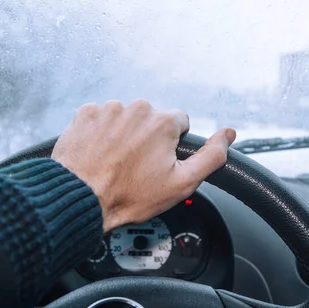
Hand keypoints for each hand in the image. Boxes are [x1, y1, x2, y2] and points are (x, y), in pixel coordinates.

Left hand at [51, 99, 235, 231]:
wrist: (80, 199)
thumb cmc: (129, 196)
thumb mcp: (182, 183)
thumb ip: (211, 156)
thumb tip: (228, 135)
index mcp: (162, 122)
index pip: (179, 122)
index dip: (172, 144)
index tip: (160, 161)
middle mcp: (136, 109)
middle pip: (151, 119)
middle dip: (147, 138)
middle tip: (136, 166)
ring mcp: (108, 110)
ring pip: (125, 118)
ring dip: (123, 135)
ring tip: (115, 161)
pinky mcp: (85, 115)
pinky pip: (100, 118)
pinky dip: (101, 133)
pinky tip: (99, 153)